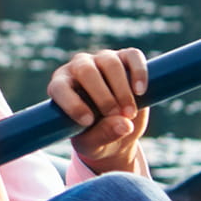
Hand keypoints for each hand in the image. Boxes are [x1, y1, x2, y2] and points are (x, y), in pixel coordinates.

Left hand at [49, 48, 148, 174]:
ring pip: (109, 63)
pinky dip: (138, 71)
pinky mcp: (125, 59)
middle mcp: (78, 68)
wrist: (120, 129)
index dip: (72, 103)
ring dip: (121, 90)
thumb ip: (103, 136)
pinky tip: (140, 91)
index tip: (88, 121)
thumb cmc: (97, 137)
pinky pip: (132, 56)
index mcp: (61, 87)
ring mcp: (101, 60)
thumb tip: (124, 124)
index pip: (59, 87)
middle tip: (115, 116)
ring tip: (129, 114)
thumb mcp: (94, 145)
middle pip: (86, 71)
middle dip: (102, 96)